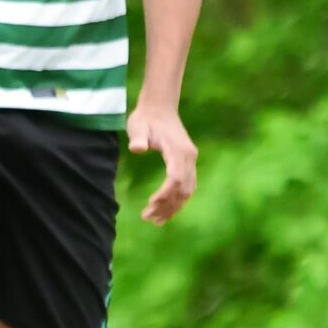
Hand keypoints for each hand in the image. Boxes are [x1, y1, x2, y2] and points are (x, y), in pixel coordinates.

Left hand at [127, 100, 197, 224]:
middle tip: (147, 217)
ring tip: (155, 220)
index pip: (175, 178)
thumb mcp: (137, 125)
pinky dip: (178, 200)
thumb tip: (137, 148)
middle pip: (183, 189)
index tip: (150, 204)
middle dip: (167, 206)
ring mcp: (191, 160)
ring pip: (187, 190)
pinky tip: (165, 209)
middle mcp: (189, 157)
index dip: (165, 194)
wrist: (160, 107)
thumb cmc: (146, 117)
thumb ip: (137, 137)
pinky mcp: (188, 162)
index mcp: (178, 150)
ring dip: (173, 207)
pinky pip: (187, 186)